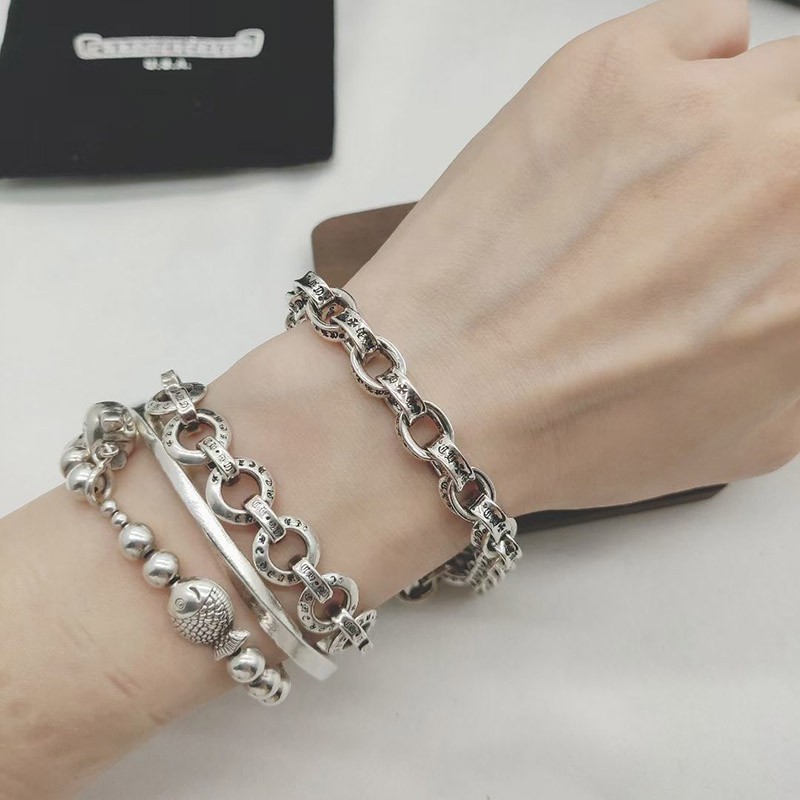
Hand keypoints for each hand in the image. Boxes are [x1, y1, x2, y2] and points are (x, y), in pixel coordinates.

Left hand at [346, 0, 799, 511]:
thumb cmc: (572, 427)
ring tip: (686, 179)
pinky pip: (712, 25)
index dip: (796, 236)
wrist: (443, 390)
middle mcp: (784, 177)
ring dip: (757, 119)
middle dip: (784, 173)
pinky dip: (695, 70)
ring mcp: (702, 109)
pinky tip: (643, 137)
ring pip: (787, 72)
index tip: (777, 238)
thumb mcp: (752, 436)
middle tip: (733, 211)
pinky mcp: (613, 67)